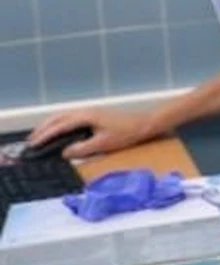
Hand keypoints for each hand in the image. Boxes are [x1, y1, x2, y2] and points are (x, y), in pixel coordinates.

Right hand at [27, 108, 155, 158]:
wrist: (144, 123)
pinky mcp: (93, 114)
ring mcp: (89, 111)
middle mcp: (85, 111)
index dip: (45, 136)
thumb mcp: (103, 144)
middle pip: (57, 118)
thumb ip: (82, 149)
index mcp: (86, 117)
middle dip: (42, 129)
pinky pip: (69, 117)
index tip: (33, 145)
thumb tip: (64, 153)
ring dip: (49, 125)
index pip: (59, 126)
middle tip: (30, 142)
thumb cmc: (126, 134)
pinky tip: (58, 131)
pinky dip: (58, 123)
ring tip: (39, 136)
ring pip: (62, 116)